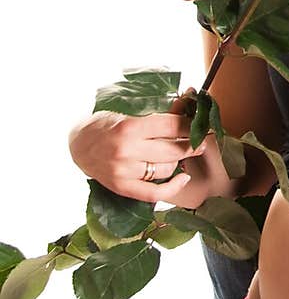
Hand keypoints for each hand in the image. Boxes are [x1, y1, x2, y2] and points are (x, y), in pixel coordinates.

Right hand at [68, 109, 208, 205]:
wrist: (77, 144)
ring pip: (167, 169)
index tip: (200, 124)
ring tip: (182, 153)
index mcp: (129, 128)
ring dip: (180, 161)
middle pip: (173, 149)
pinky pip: (155, 192)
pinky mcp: (122, 187)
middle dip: (192, 144)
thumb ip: (155, 115)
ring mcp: (124, 172)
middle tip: (202, 139)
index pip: (171, 126)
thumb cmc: (104, 124)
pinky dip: (173, 187)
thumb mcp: (127, 112)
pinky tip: (184, 178)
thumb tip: (185, 106)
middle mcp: (127, 151)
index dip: (190, 125)